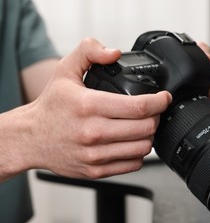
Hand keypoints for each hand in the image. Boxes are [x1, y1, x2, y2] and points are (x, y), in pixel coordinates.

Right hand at [24, 38, 171, 178]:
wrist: (31, 138)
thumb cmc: (52, 107)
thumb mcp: (65, 70)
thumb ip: (89, 51)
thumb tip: (114, 52)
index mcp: (89, 106)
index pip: (139, 106)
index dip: (160, 101)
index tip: (164, 98)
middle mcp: (93, 132)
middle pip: (146, 128)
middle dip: (156, 117)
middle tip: (153, 112)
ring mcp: (95, 155)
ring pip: (143, 148)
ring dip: (149, 135)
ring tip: (142, 126)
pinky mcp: (96, 171)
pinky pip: (133, 164)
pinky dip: (138, 153)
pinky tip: (131, 143)